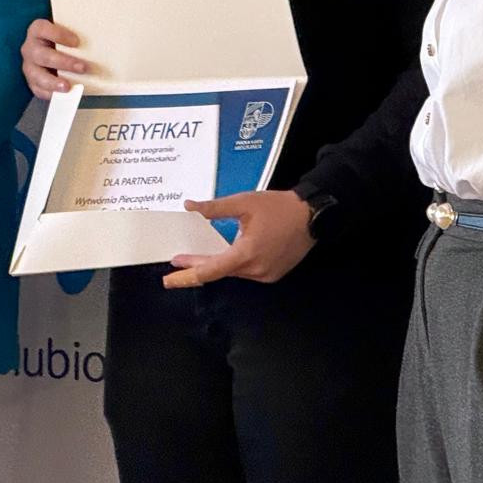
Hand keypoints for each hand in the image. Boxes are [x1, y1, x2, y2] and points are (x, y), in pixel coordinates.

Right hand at [21, 18, 87, 99]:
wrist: (50, 49)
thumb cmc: (61, 40)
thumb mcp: (66, 32)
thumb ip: (77, 34)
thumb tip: (99, 37)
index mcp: (37, 30)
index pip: (43, 29)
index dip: (59, 35)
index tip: (76, 42)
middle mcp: (30, 47)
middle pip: (42, 55)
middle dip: (63, 62)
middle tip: (82, 67)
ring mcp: (29, 65)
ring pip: (37, 75)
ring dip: (54, 82)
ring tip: (68, 87)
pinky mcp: (32, 81)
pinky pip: (38, 89)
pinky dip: (50, 93)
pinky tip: (62, 94)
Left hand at [163, 189, 313, 287]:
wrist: (313, 215)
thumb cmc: (280, 207)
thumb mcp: (244, 203)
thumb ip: (214, 209)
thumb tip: (190, 207)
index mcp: (246, 254)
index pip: (210, 271)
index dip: (187, 276)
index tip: (169, 279)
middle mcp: (255, 270)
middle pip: (219, 271)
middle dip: (197, 268)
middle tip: (177, 264)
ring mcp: (266, 275)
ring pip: (233, 272)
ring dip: (217, 264)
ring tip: (199, 255)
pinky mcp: (273, 274)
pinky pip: (247, 271)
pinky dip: (234, 264)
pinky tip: (227, 253)